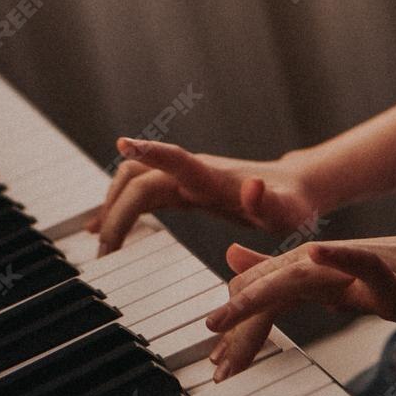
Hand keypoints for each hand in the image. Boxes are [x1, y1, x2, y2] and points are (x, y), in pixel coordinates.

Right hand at [86, 140, 324, 254]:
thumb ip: (268, 203)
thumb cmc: (292, 206)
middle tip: (106, 253)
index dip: (149, 151)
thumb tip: (252, 188)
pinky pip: (142, 193)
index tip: (122, 143)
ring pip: (134, 180)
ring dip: (112, 205)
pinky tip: (104, 228)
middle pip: (140, 179)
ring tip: (100, 243)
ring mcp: (186, 179)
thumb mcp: (287, 213)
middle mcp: (194, 173)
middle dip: (118, 211)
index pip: (175, 160)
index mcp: (215, 179)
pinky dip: (119, 207)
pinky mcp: (184, 190)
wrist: (295, 190)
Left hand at [205, 232, 395, 379]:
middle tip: (210, 348)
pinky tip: (316, 253)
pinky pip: (362, 258)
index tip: (217, 364)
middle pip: (273, 287)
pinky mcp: (391, 272)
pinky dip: (338, 255)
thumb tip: (237, 265)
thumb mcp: (340, 280)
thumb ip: (290, 276)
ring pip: (302, 272)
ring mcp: (359, 265)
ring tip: (229, 311)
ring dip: (263, 290)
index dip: (239, 327)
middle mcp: (330, 263)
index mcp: (317, 270)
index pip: (265, 295)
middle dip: (239, 319)